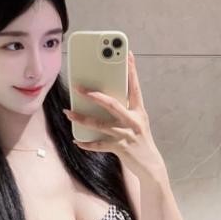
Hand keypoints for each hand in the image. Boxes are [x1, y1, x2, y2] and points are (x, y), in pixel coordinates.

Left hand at [63, 50, 164, 179]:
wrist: (151, 165)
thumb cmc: (140, 140)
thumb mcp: (137, 122)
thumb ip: (125, 109)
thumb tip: (104, 97)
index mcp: (139, 111)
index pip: (135, 87)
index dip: (131, 70)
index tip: (128, 54)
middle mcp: (133, 121)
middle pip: (112, 104)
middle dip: (94, 95)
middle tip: (79, 88)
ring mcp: (127, 135)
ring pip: (101, 124)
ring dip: (82, 118)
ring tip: (69, 113)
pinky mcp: (121, 148)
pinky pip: (100, 144)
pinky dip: (87, 143)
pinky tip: (77, 140)